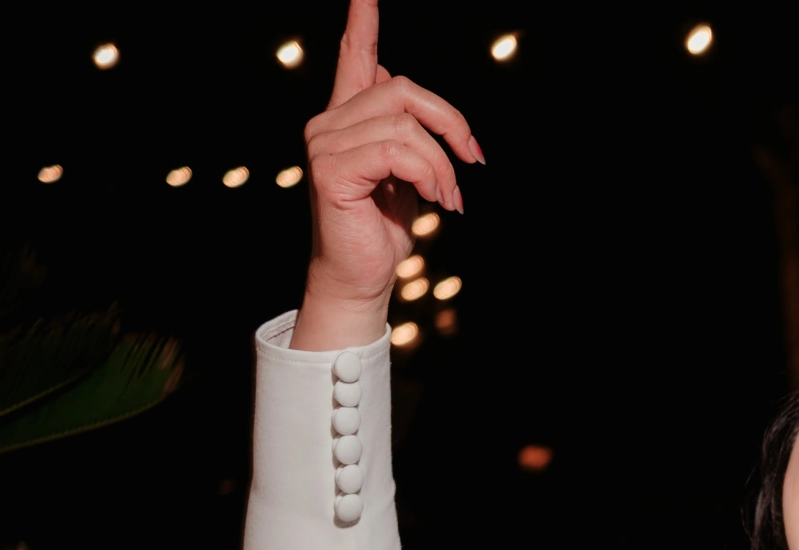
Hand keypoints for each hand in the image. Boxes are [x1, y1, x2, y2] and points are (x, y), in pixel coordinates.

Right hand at [291, 0, 483, 350]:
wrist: (362, 275)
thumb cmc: (383, 226)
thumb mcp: (404, 171)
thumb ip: (402, 129)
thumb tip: (398, 82)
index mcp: (347, 117)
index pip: (355, 57)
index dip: (363, 22)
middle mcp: (328, 122)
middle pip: (403, 89)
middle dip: (451, 121)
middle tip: (473, 159)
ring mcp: (324, 143)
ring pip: (406, 125)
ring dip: (442, 163)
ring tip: (450, 196)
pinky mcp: (331, 169)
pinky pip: (396, 151)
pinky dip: (428, 174)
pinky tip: (436, 200)